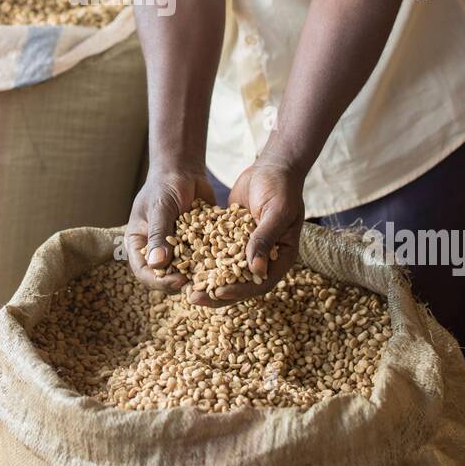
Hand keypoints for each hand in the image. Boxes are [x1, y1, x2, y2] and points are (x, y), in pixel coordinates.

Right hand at [125, 165, 215, 291]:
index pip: (144, 272)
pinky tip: (227, 265)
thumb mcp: (160, 207)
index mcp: (139, 243)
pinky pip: (202, 259)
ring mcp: (176, 249)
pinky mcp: (194, 245)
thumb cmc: (164, 184)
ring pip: (185, 271)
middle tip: (201, 284)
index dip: (159, 281)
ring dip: (199, 276)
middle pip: (165, 277)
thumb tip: (157, 265)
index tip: (179, 280)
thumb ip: (158, 235)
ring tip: (216, 280)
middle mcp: (156, 250)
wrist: (183, 169)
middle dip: (182, 283)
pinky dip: (213, 263)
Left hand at [189, 156, 304, 307]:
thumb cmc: (281, 188)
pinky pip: (217, 253)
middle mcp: (264, 258)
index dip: (239, 290)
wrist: (273, 167)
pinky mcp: (232, 238)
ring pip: (225, 271)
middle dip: (216, 292)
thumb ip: (264, 239)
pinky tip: (182, 262)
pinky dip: (202, 259)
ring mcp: (247, 249)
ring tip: (184, 287)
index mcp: (280, 258)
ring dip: (206, 279)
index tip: (218, 292)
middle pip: (239, 283)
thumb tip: (255, 271)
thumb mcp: (276, 212)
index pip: (259, 283)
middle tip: (192, 298)